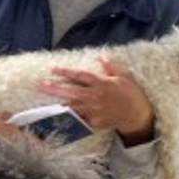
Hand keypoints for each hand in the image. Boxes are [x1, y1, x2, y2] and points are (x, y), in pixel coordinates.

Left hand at [39, 56, 154, 144]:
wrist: (137, 115)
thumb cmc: (131, 94)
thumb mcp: (124, 77)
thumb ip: (111, 67)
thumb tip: (102, 56)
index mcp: (102, 84)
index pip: (80, 76)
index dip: (66, 72)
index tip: (53, 69)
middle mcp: (95, 96)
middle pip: (71, 92)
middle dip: (55, 88)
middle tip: (41, 85)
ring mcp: (93, 110)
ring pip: (71, 107)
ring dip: (57, 104)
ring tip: (43, 102)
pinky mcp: (93, 121)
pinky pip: (78, 119)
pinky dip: (68, 118)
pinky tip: (56, 117)